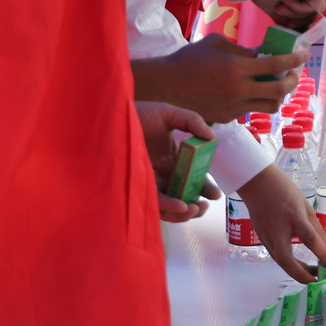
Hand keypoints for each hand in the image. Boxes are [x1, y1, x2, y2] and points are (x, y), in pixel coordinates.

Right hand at [132, 33, 307, 122]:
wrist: (167, 84)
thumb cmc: (191, 57)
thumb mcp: (218, 43)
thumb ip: (244, 50)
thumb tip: (266, 54)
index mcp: (235, 68)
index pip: (275, 64)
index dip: (294, 60)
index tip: (304, 54)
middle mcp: (237, 90)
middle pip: (279, 90)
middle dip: (293, 81)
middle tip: (295, 73)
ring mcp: (232, 107)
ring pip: (269, 106)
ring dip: (279, 94)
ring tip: (277, 83)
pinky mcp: (227, 118)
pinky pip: (250, 110)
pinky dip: (256, 100)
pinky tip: (251, 90)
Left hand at [134, 102, 220, 221]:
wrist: (111, 117)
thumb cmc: (137, 114)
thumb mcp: (167, 114)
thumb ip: (192, 121)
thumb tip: (212, 138)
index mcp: (172, 159)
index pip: (192, 179)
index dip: (204, 188)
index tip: (215, 195)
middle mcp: (162, 174)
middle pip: (182, 197)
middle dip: (196, 206)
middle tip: (204, 206)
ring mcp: (150, 182)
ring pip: (170, 206)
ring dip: (184, 212)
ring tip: (194, 208)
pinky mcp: (138, 187)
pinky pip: (155, 202)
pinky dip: (169, 206)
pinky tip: (180, 205)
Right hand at [236, 164, 325, 283]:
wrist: (258, 184)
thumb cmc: (285, 192)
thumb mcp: (306, 207)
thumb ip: (319, 231)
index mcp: (293, 216)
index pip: (310, 239)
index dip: (324, 254)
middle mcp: (278, 229)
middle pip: (287, 260)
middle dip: (303, 275)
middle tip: (319, 280)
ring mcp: (267, 236)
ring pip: (281, 262)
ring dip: (297, 271)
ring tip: (314, 272)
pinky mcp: (262, 239)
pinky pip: (276, 256)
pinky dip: (289, 263)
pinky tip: (299, 264)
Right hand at [247, 0, 325, 28]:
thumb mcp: (273, 2)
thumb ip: (285, 12)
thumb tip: (289, 27)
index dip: (297, 13)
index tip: (287, 25)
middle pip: (312, 3)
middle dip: (299, 18)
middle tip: (287, 26)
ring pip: (314, 7)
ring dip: (295, 13)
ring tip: (279, 7)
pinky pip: (314, 6)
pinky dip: (299, 9)